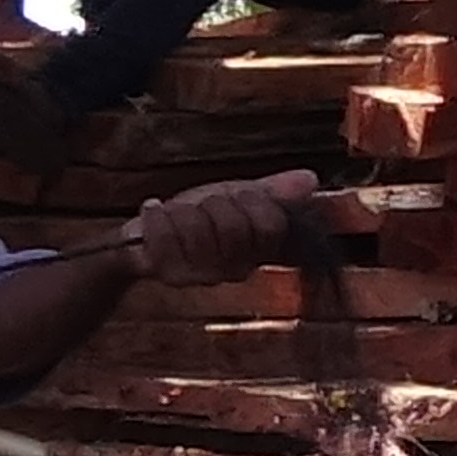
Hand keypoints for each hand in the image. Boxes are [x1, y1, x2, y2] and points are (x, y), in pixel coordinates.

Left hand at [125, 169, 314, 288]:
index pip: (272, 225)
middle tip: (204, 206)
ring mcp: (201, 276)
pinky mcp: (167, 274)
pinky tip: (155, 209)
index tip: (238, 196)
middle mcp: (234, 271)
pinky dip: (156, 214)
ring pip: (199, 230)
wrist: (145, 239)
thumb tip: (311, 178)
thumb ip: (273, 191)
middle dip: (214, 204)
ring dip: (183, 210)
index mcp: (257, 252)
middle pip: (235, 228)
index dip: (254, 201)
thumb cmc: (194, 218)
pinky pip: (165, 236)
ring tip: (176, 211)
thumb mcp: (235, 197)